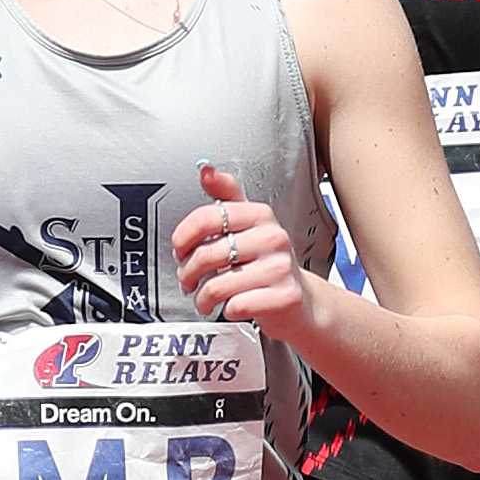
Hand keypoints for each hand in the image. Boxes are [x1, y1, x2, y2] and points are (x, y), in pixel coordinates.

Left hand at [172, 163, 306, 337]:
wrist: (300, 302)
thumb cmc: (267, 264)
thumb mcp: (248, 225)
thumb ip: (225, 197)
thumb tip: (206, 169)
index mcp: (260, 215)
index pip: (209, 217)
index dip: (184, 237)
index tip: (179, 250)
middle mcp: (272, 237)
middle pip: (208, 254)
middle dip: (188, 272)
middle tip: (188, 280)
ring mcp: (279, 267)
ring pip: (218, 284)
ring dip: (202, 297)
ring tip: (204, 298)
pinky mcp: (283, 296)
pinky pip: (236, 305)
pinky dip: (226, 310)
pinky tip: (230, 307)